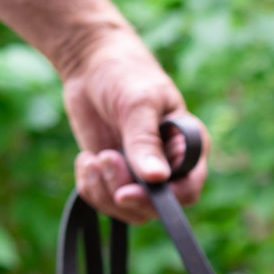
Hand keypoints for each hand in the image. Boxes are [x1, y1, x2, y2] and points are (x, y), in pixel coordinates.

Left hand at [62, 29, 209, 223]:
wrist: (92, 65)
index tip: (125, 192)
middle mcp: (168, 168)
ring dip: (102, 190)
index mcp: (188, 150)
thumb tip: (156, 178)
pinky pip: (103, 200)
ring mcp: (140, 175)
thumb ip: (145, 142)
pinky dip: (89, 185)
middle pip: (154, 207)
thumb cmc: (125, 75)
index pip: (187, 191)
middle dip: (122, 189)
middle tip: (103, 157)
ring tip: (91, 158)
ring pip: (127, 209)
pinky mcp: (114, 176)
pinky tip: (85, 160)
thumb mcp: (138, 104)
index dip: (161, 199)